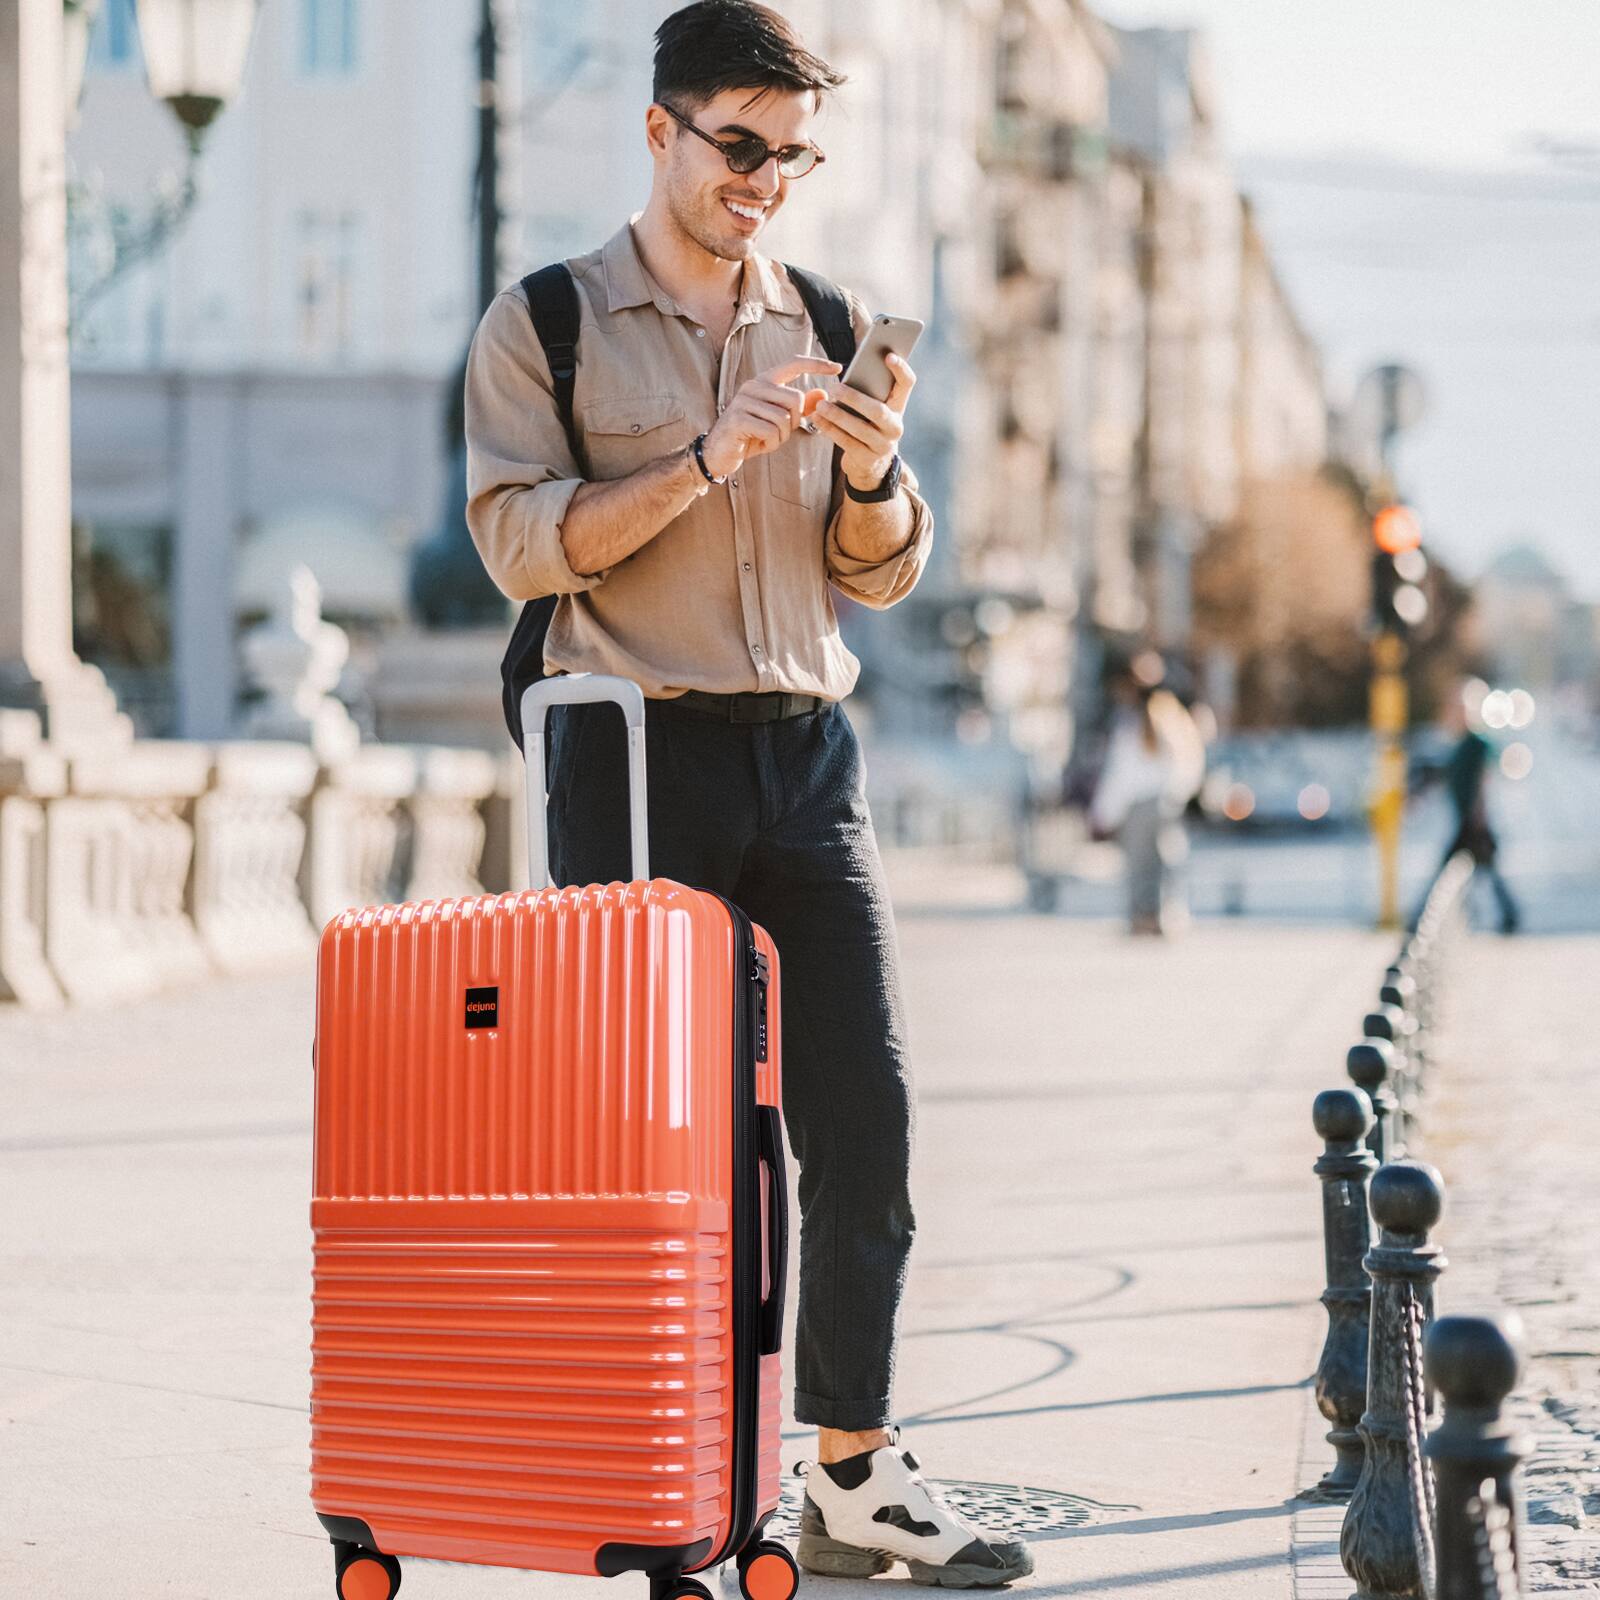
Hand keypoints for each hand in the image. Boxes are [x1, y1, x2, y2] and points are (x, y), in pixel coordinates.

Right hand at [702, 356, 842, 478]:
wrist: (719, 453)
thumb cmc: (751, 435)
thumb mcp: (778, 420)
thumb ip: (799, 407)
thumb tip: (822, 393)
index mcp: (764, 381)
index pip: (793, 363)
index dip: (816, 364)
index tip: (837, 367)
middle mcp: (753, 386)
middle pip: (795, 399)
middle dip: (794, 422)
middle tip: (778, 433)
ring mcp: (744, 401)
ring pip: (784, 418)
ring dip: (781, 437)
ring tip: (766, 439)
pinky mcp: (738, 419)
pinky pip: (771, 432)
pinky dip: (771, 444)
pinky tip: (758, 444)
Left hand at [808, 351, 916, 491]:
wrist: (871, 464)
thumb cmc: (867, 424)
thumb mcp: (872, 409)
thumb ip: (867, 391)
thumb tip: (847, 374)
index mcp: (898, 407)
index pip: (907, 384)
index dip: (901, 369)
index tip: (888, 356)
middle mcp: (895, 426)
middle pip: (878, 410)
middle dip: (855, 398)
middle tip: (834, 388)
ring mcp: (883, 445)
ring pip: (860, 428)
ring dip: (837, 415)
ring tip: (820, 404)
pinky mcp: (867, 458)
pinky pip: (846, 442)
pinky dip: (830, 429)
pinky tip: (817, 419)